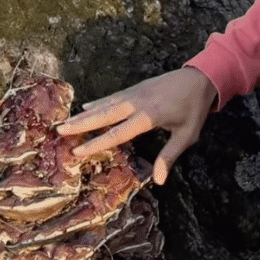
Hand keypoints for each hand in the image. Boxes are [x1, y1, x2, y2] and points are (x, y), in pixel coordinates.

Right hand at [56, 67, 216, 183]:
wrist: (200, 78)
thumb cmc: (194, 109)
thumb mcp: (187, 135)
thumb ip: (169, 156)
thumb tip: (158, 181)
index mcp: (148, 117)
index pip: (117, 133)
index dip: (97, 143)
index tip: (78, 151)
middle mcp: (137, 103)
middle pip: (104, 115)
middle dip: (81, 125)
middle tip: (59, 131)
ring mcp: (135, 93)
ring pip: (105, 104)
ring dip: (85, 114)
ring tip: (65, 122)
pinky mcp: (136, 88)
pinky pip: (113, 97)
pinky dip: (99, 103)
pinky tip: (87, 107)